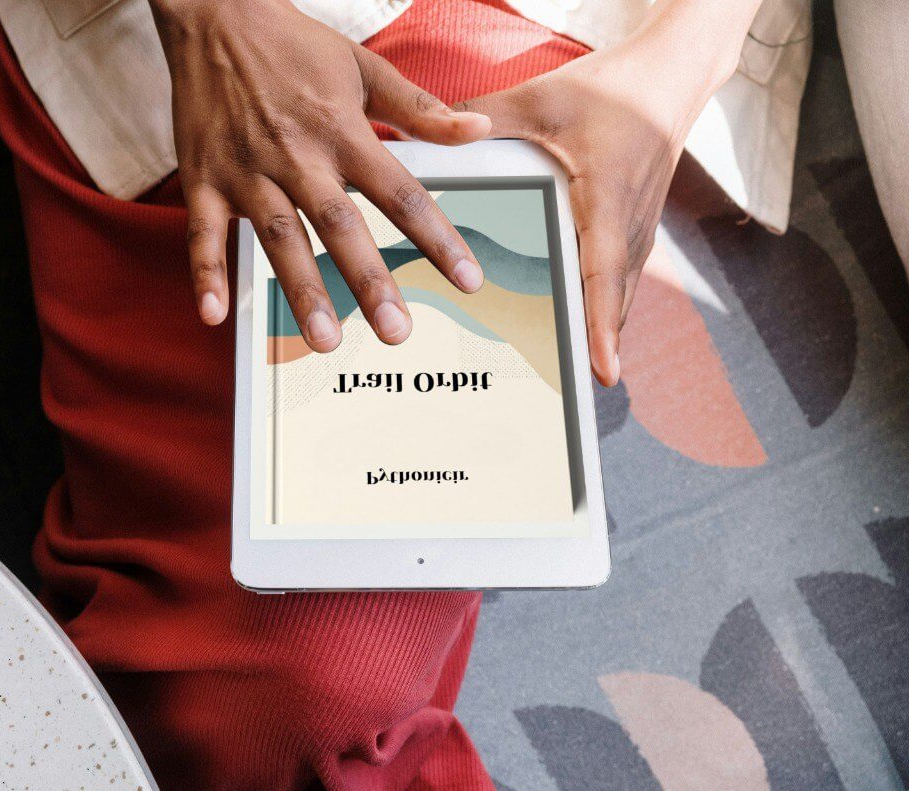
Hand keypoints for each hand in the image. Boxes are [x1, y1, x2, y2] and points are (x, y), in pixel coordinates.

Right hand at [150, 0, 490, 349]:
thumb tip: (478, 132)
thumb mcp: (364, 68)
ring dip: (300, 289)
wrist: (215, 15)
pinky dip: (206, 274)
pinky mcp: (203, 179)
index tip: (467, 279)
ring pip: (277, 237)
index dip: (437, 238)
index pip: (400, 193)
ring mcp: (247, 170)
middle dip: (368, 281)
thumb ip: (420, 110)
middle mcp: (297, 154)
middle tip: (395, 331)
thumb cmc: (293, 47)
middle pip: (339, 225)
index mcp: (342, 131)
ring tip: (322, 338)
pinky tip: (217, 314)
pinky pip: (203, 233)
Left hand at [454, 8, 742, 385]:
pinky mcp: (633, 233)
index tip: (601, 370)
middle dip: (593, 348)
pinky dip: (598, 312)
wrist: (672, 78)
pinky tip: (569, 337)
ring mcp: (636, 232)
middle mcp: (629, 223)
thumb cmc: (612, 88)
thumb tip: (431, 138)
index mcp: (609, 194)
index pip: (605, 271)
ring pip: (617, 297)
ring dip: (596, 336)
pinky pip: (616, 283)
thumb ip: (485, 119)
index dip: (602, 323)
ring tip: (564, 385)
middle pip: (612, 300)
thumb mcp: (542, 98)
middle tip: (566, 397)